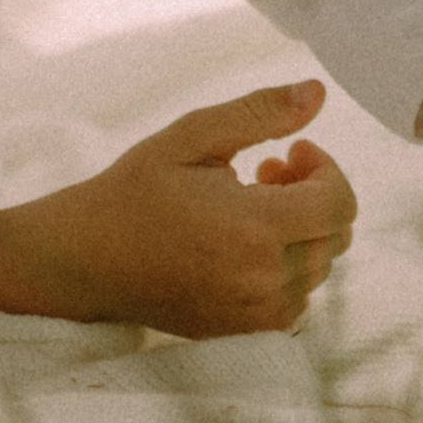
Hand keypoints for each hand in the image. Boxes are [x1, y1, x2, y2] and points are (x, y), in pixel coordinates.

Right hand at [0, 79, 355, 335]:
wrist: (83, 260)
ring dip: (301, 229)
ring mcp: (254, 314)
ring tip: (249, 202)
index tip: (291, 149)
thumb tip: (317, 91)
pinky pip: (297, 296)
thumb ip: (260, 113)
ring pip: (320, 265)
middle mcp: (262, 281)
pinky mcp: (243, 331)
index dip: (326, 166)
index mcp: (254, 230)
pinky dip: (287, 264)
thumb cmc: (134, 191)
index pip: (339, 203)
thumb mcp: (192, 137)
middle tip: (268, 170)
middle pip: (337, 235)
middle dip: (316, 194)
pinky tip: (244, 242)